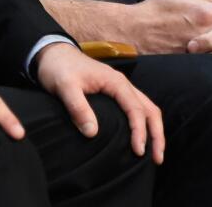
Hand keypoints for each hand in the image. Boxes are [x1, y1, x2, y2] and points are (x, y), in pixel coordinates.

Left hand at [34, 42, 164, 163]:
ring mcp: (120, 88)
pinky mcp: (114, 93)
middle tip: (157, 158)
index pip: (136, 108)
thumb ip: (78, 108)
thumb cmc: (59, 68)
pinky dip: (144, 124)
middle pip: (149, 109)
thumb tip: (92, 133)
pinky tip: (140, 138)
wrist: (53, 54)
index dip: (139, 131)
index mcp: (115, 82)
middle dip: (157, 134)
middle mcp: (123, 84)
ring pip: (147, 108)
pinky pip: (137, 108)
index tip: (138, 151)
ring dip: (154, 130)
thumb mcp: (65, 87)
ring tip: (155, 153)